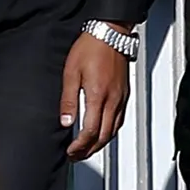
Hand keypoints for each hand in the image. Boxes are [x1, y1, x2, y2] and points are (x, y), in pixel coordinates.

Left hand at [60, 33, 130, 159]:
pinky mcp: (124, 94)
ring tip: (87, 149)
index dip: (80, 146)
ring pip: (113, 130)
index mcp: (98, 95)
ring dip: (100, 144)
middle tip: (77, 156)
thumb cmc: (90, 48)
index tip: (71, 151)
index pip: (90, 131)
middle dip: (90, 150)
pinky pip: (119, 120)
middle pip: (104, 136)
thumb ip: (68, 100)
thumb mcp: (71, 73)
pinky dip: (110, 132)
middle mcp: (113, 100)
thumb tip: (65, 121)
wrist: (110, 33)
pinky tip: (102, 133)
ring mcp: (121, 98)